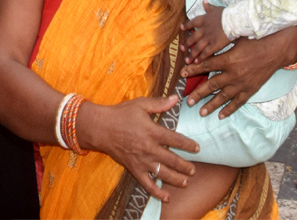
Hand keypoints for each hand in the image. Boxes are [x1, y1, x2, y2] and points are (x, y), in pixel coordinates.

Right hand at [80, 96, 199, 202]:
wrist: (100, 128)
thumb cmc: (120, 114)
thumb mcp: (140, 104)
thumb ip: (159, 104)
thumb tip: (175, 98)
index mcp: (153, 132)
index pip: (176, 140)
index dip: (189, 145)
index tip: (197, 148)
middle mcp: (149, 148)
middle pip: (173, 160)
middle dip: (186, 166)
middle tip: (193, 170)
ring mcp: (142, 160)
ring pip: (163, 173)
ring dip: (177, 179)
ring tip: (186, 182)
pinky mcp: (134, 168)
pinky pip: (147, 183)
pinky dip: (157, 192)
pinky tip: (166, 197)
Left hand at [181, 3, 229, 63]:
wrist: (233, 20)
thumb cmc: (227, 14)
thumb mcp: (216, 8)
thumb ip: (209, 6)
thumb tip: (204, 0)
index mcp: (203, 20)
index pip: (192, 23)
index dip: (186, 26)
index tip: (181, 28)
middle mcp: (203, 30)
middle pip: (192, 38)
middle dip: (187, 44)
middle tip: (182, 49)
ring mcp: (208, 38)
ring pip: (197, 47)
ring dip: (191, 54)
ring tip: (187, 60)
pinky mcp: (214, 45)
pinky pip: (205, 53)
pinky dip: (201, 58)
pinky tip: (197, 62)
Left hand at [181, 28, 296, 117]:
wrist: (276, 50)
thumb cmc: (254, 41)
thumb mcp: (235, 39)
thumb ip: (220, 45)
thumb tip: (203, 43)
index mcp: (228, 59)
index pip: (206, 66)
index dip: (193, 70)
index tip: (182, 74)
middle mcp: (234, 74)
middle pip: (212, 85)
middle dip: (199, 94)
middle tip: (188, 101)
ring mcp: (243, 83)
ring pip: (224, 97)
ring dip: (211, 105)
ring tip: (201, 112)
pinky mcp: (251, 89)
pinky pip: (238, 102)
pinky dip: (229, 109)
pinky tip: (221, 116)